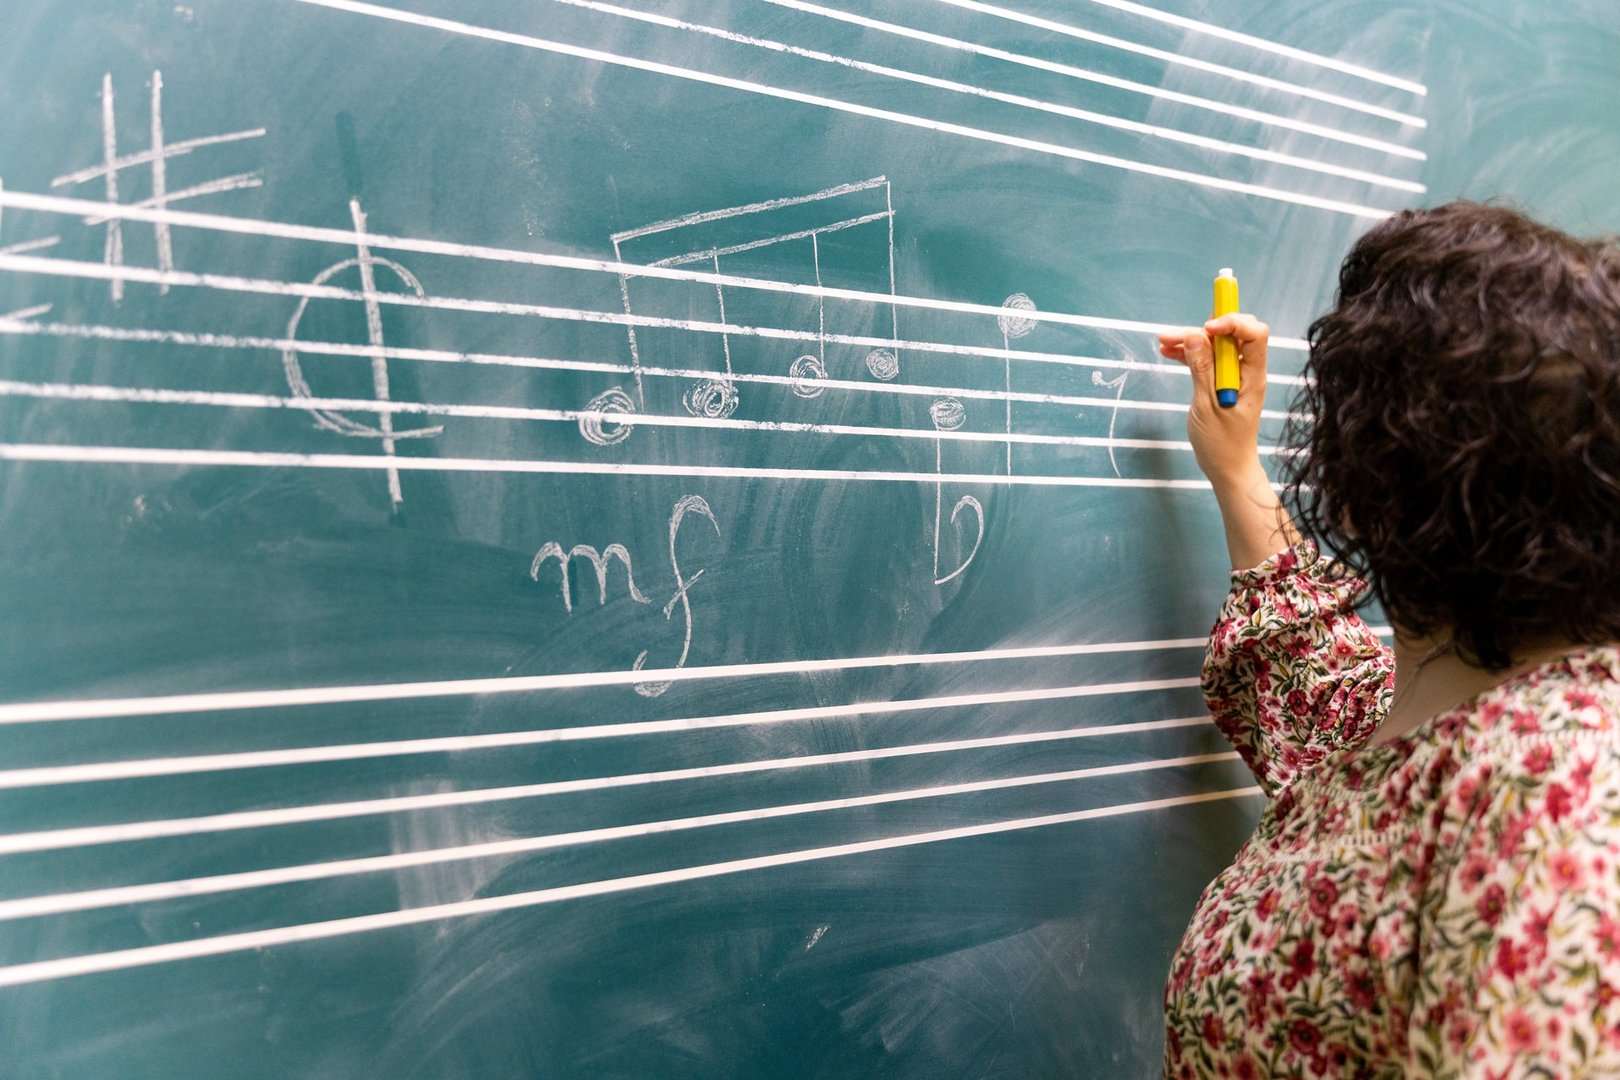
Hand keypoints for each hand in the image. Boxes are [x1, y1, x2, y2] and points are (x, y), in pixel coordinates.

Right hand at [1157, 313, 1270, 484]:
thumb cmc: (1221, 444)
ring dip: (1191, 340)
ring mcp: (1235, 376)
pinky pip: (1209, 360)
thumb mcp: (1206, 406)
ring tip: (1164, 342)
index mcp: (1252, 376)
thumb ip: (1201, 369)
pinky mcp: (1222, 382)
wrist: (1228, 469)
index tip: (1205, 329)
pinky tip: (1169, 353)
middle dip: (1204, 328)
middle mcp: (1247, 371)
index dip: (1231, 323)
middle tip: (1173, 335)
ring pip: (1216, 346)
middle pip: (1233, 334)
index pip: (1253, 334)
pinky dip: (1190, 354)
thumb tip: (1195, 336)